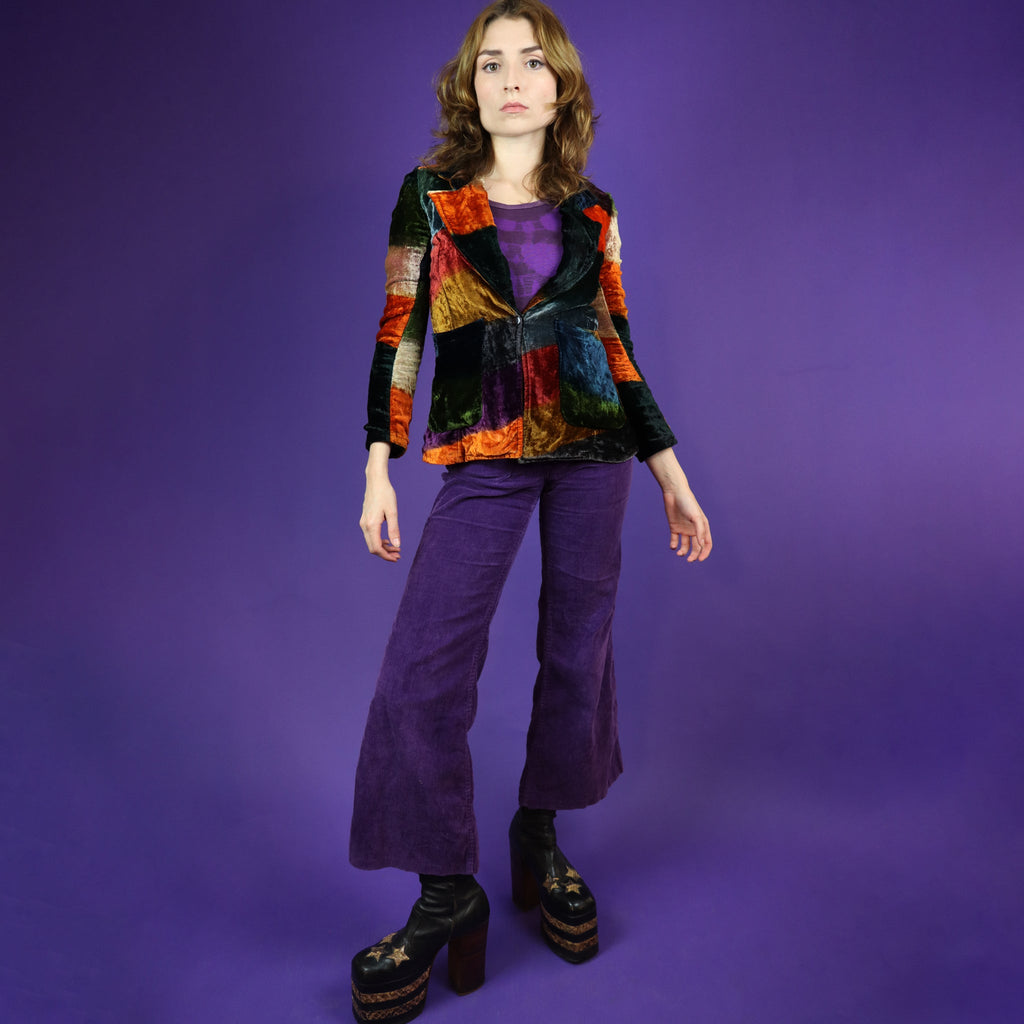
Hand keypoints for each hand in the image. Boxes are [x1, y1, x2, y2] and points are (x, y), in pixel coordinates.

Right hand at [360, 443, 400, 561]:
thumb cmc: (386, 494)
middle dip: (385, 554)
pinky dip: (379, 541)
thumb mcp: (393, 512)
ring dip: (383, 548)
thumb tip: (397, 545)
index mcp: (371, 525)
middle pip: (373, 548)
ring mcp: (363, 523)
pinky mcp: (365, 520)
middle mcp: (365, 525)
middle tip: (398, 555)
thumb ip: (394, 529)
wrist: (375, 481)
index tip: (397, 558)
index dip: (386, 555)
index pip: (377, 548)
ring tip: (396, 549)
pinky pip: (370, 536)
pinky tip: (389, 540)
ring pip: (371, 542)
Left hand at [645, 448, 711, 561]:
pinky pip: (674, 540)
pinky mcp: (674, 527)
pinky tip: (673, 546)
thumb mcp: (696, 517)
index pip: (707, 544)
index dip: (704, 553)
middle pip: (696, 547)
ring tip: (679, 553)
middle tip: (689, 560)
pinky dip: (674, 545)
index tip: (699, 559)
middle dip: (693, 555)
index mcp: (702, 527)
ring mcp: (684, 529)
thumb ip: (700, 531)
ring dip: (683, 551)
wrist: (674, 493)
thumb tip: (702, 546)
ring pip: (685, 545)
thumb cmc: (688, 503)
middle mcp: (694, 529)